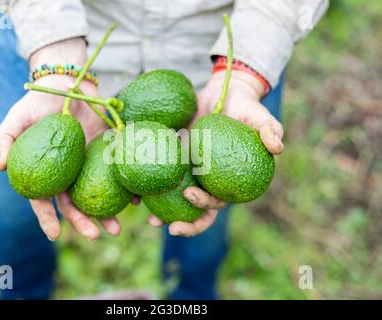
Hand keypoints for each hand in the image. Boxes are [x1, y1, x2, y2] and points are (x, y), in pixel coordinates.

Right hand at [0, 38, 119, 240]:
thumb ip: (5, 140)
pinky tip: (135, 200)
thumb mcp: (17, 118)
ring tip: (116, 229)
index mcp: (45, 172)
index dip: (48, 218)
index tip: (55, 235)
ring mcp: (89, 166)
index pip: (44, 201)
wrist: (69, 85)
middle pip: (74, 205)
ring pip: (97, 195)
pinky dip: (126, 189)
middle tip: (95, 235)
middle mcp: (68, 174)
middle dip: (83, 222)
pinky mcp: (108, 155)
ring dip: (106, 214)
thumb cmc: (39, 102)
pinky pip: (117, 175)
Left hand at [148, 70, 283, 236]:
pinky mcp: (175, 159)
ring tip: (146, 216)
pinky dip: (148, 185)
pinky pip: (161, 175)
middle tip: (164, 225)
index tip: (191, 198)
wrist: (223, 93)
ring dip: (160, 210)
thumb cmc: (245, 107)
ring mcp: (190, 173)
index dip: (205, 209)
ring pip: (175, 199)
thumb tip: (278, 148)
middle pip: (195, 211)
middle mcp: (208, 182)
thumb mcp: (259, 116)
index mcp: (227, 180)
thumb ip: (269, 130)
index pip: (218, 204)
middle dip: (182, 223)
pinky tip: (135, 188)